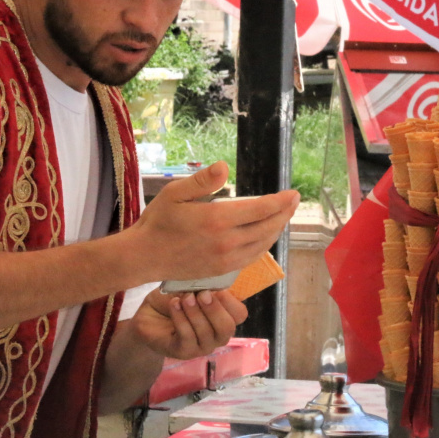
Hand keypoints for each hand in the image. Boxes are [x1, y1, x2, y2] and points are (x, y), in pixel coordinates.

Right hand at [129, 161, 299, 282]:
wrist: (145, 257)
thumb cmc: (158, 221)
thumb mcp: (174, 194)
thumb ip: (202, 181)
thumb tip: (224, 167)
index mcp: (217, 220)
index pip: (260, 209)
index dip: (280, 202)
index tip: (293, 193)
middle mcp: (227, 242)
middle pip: (267, 227)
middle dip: (284, 214)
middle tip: (293, 201)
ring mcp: (226, 259)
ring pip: (263, 243)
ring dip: (277, 229)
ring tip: (283, 216)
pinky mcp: (223, 271)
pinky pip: (252, 256)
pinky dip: (264, 244)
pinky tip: (265, 235)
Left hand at [129, 288, 247, 359]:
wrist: (148, 315)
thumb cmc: (173, 299)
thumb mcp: (189, 287)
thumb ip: (203, 285)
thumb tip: (212, 281)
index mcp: (223, 317)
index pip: (239, 314)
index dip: (230, 301)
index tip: (215, 288)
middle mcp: (216, 335)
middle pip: (227, 328)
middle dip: (214, 309)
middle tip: (201, 294)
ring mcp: (201, 346)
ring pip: (206, 333)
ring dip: (194, 312)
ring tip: (183, 298)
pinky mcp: (184, 352)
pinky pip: (187, 337)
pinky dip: (181, 319)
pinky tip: (174, 305)